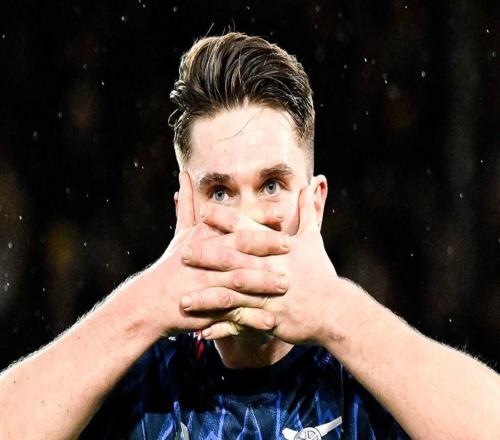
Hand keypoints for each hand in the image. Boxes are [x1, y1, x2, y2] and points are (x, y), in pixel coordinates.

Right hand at [129, 171, 290, 337]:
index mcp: (203, 236)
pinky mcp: (206, 308)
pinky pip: (232, 312)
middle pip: (238, 246)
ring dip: (263, 283)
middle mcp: (204, 256)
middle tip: (291, 245)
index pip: (234, 221)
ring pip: (238, 279)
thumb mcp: (180, 234)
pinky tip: (271, 321)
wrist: (150, 302)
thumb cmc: (171, 265)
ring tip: (286, 285)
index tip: (282, 213)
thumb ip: (187, 205)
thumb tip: (184, 176)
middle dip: (265, 244)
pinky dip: (251, 318)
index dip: (258, 217)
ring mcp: (205, 282)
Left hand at [181, 179, 340, 344]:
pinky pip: (240, 324)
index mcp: (275, 249)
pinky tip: (202, 333)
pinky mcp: (268, 318)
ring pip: (230, 295)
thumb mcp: (313, 239)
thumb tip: (311, 184)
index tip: (203, 212)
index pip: (247, 229)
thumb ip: (307, 211)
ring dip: (205, 298)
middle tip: (182, 254)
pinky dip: (221, 328)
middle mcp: (268, 269)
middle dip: (205, 256)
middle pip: (232, 259)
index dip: (224, 219)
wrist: (334, 309)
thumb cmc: (320, 272)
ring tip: (182, 300)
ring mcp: (267, 295)